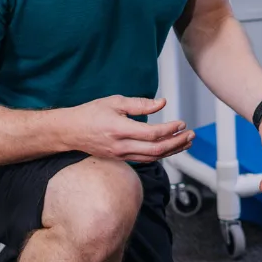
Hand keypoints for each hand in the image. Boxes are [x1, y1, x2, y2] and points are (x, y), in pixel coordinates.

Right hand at [63, 96, 194, 162]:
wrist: (70, 131)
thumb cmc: (91, 113)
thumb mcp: (115, 102)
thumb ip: (140, 104)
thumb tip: (162, 103)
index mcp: (119, 130)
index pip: (152, 134)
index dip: (170, 129)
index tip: (181, 123)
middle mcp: (121, 146)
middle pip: (156, 150)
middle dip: (177, 143)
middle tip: (191, 135)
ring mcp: (120, 155)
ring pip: (152, 158)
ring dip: (172, 151)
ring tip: (186, 142)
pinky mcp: (120, 159)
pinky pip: (145, 159)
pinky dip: (160, 155)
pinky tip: (170, 148)